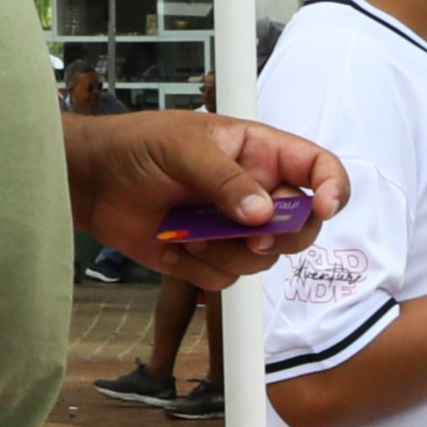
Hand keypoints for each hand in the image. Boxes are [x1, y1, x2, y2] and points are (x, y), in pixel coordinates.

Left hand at [67, 109, 347, 288]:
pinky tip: (172, 245)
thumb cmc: (136, 147)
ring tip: (189, 232)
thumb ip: (225, 178)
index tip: (323, 208)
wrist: (93, 182)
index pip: (317, 167)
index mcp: (259, 153)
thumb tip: (261, 213)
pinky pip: (226, 279)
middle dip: (281, 236)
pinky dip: (200, 268)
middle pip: (301, 226)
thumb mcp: (183, 147)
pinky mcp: (209, 257)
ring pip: (263, 259)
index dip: (332, 188)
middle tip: (252, 235)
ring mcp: (232, 228)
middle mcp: (255, 192)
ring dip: (229, 253)